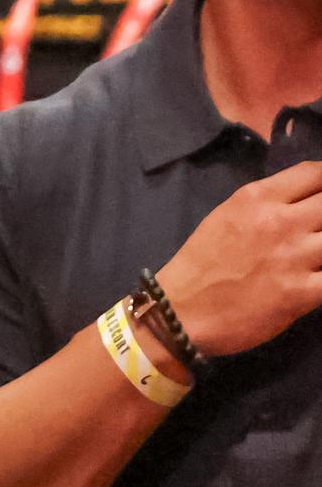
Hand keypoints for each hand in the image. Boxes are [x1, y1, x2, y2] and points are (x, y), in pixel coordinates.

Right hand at [157, 162, 321, 356]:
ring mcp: (294, 257)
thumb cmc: (200, 265)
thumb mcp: (227, 215)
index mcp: (258, 198)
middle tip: (317, 231)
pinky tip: (316, 281)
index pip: (315, 173)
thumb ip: (266, 203)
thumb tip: (302, 202)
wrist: (180, 313)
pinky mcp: (300, 292)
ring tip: (315, 257)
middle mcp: (280, 221)